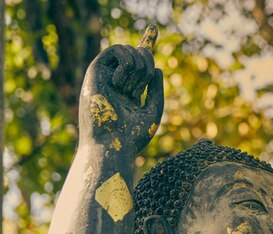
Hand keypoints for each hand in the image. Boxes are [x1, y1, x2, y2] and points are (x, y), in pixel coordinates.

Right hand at [79, 25, 163, 155]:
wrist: (111, 144)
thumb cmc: (131, 135)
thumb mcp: (152, 111)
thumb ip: (155, 89)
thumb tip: (155, 68)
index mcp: (129, 92)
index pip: (139, 64)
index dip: (145, 46)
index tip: (153, 29)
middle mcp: (117, 82)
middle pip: (139, 55)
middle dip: (147, 65)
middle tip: (140, 87)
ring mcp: (106, 77)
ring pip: (128, 50)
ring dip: (138, 66)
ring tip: (131, 89)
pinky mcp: (95, 71)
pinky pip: (115, 50)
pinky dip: (125, 63)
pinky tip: (120, 83)